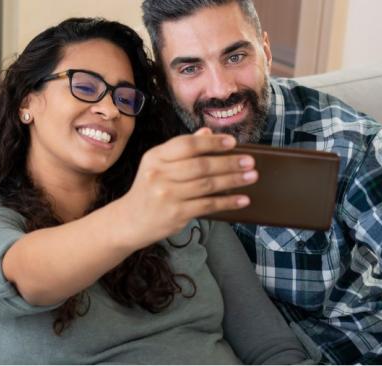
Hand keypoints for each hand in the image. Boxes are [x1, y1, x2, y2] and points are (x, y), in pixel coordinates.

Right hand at [111, 128, 257, 246]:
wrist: (130, 221)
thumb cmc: (150, 190)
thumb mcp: (159, 165)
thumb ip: (182, 149)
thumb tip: (208, 132)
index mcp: (155, 157)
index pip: (187, 144)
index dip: (212, 142)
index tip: (232, 142)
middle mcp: (159, 174)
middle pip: (201, 165)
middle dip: (229, 162)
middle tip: (250, 161)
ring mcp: (167, 195)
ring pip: (207, 184)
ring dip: (233, 180)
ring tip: (252, 176)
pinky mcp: (175, 213)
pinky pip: (208, 205)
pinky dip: (228, 202)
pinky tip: (242, 199)